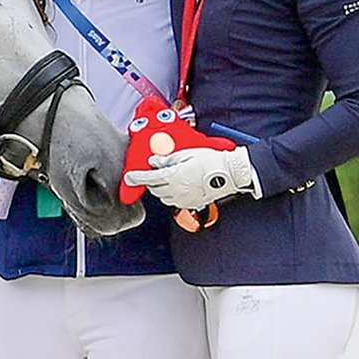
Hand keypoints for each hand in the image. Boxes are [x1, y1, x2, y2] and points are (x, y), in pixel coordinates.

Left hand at [125, 144, 258, 209]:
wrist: (229, 174)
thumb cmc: (211, 161)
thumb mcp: (186, 154)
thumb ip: (167, 160)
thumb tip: (153, 162)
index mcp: (174, 176)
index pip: (149, 178)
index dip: (136, 178)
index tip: (129, 177)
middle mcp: (176, 190)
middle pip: (155, 189)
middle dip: (151, 182)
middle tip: (153, 173)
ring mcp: (184, 199)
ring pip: (163, 197)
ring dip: (161, 189)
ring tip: (168, 179)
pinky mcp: (191, 204)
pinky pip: (175, 202)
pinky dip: (172, 195)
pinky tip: (178, 186)